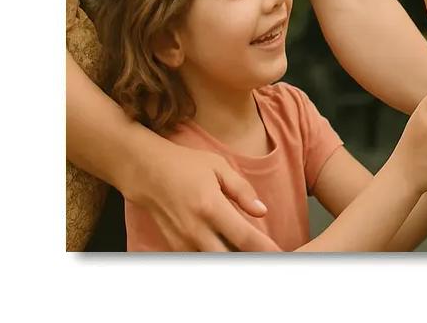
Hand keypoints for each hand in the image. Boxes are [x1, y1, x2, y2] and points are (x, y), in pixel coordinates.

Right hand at [126, 133, 277, 251]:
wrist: (145, 172)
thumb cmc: (184, 165)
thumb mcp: (218, 166)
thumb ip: (242, 190)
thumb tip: (262, 211)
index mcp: (210, 207)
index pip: (244, 237)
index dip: (265, 249)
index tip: (280, 254)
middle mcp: (195, 230)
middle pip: (229, 258)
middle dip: (250, 260)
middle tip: (268, 258)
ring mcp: (183, 242)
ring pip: (214, 261)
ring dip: (233, 258)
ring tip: (249, 253)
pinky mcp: (175, 248)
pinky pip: (201, 258)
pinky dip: (216, 255)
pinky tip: (227, 248)